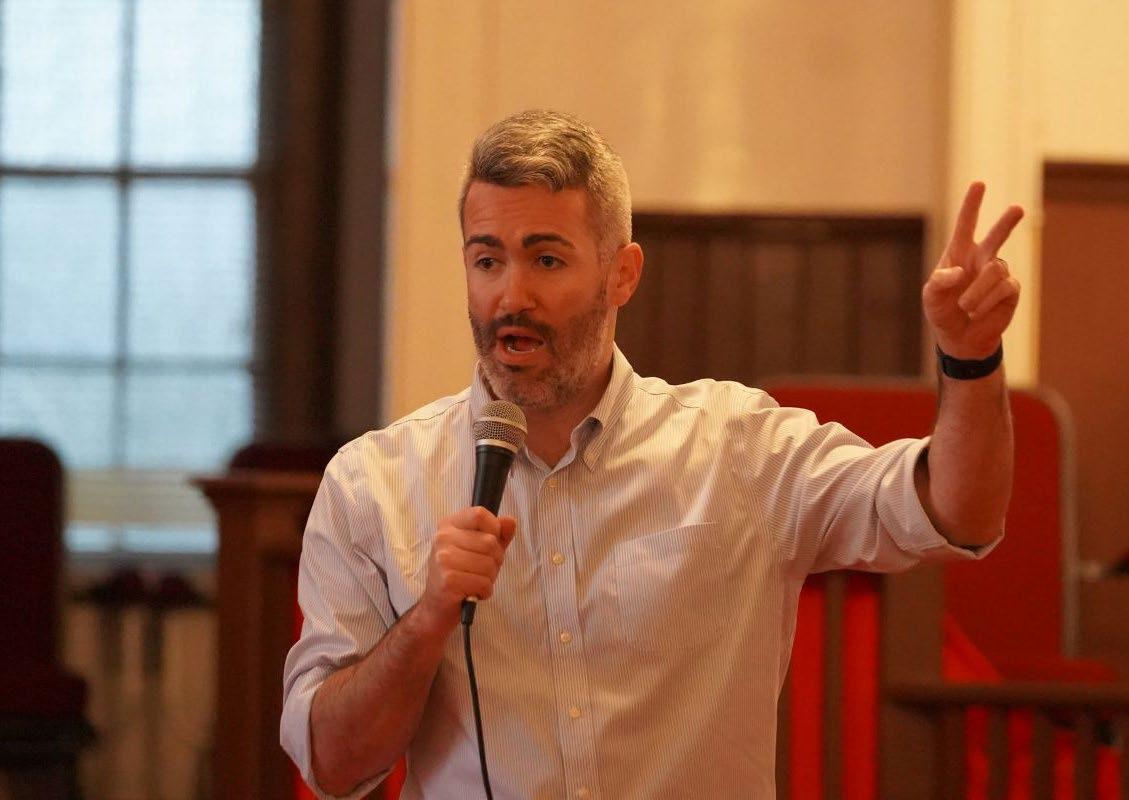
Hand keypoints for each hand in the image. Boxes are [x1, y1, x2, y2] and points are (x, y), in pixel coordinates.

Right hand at [418, 506, 516, 629]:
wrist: (436, 608)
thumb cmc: (461, 576)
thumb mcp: (480, 550)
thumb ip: (498, 534)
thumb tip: (511, 521)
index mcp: (449, 525)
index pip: (480, 514)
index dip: (494, 529)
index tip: (491, 544)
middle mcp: (442, 538)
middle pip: (490, 542)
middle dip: (494, 561)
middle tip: (480, 571)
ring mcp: (443, 558)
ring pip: (489, 563)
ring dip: (489, 578)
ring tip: (475, 582)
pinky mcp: (448, 580)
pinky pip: (484, 582)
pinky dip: (485, 591)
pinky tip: (473, 593)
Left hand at [923, 182, 1023, 358]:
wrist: (959, 337)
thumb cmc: (943, 311)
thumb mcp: (931, 296)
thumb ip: (940, 281)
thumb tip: (960, 271)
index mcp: (959, 254)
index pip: (966, 225)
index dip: (971, 205)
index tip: (979, 184)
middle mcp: (981, 258)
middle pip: (997, 235)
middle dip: (1007, 222)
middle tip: (1018, 209)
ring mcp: (998, 273)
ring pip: (994, 272)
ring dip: (976, 293)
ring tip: (965, 307)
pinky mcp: (1010, 290)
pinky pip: (1002, 289)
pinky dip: (985, 302)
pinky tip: (977, 312)